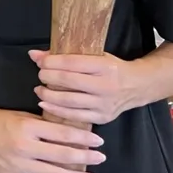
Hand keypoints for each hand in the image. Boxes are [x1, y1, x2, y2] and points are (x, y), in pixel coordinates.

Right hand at [0, 105, 105, 172]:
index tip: (98, 142)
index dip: (83, 138)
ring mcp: (17, 165)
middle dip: (85, 157)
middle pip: (62, 154)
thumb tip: (63, 130)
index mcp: (27, 127)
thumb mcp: (15, 114)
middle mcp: (24, 146)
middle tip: (101, 159)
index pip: (62, 133)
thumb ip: (39, 123)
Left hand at [30, 49, 146, 125]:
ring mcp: (104, 104)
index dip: (52, 62)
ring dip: (48, 96)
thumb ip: (65, 56)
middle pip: (69, 82)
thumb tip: (34, 55)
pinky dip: (56, 110)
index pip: (72, 64)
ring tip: (39, 90)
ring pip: (69, 101)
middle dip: (48, 78)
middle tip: (40, 75)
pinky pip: (74, 116)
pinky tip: (45, 104)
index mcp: (105, 66)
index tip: (40, 62)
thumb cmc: (112, 68)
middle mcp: (106, 86)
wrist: (138, 86)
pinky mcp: (102, 118)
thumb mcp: (95, 56)